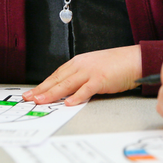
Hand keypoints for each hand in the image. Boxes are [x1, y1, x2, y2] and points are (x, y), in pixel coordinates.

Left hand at [22, 45, 140, 105]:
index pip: (56, 75)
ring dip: (52, 93)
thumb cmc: (116, 64)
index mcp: (78, 62)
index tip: (31, 93)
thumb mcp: (93, 68)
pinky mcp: (101, 79)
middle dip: (41, 90)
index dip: (42, 85)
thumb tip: (66, 91)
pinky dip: (76, 97)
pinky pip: (86, 89)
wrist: (134, 59)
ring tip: (41, 101)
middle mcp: (81, 65)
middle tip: (29, 98)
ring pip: (67, 84)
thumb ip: (80, 77)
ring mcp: (90, 72)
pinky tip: (68, 103)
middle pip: (57, 79)